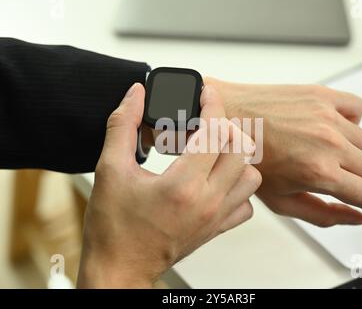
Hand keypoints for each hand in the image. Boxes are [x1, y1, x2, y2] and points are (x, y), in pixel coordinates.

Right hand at [77, 83, 261, 287]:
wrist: (120, 268)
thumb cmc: (113, 227)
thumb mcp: (110, 169)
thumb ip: (123, 125)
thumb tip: (135, 95)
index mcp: (183, 185)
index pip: (215, 131)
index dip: (213, 103)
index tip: (206, 93)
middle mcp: (208, 201)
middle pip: (242, 149)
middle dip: (226, 128)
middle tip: (205, 124)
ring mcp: (217, 217)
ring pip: (251, 175)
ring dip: (236, 156)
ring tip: (212, 150)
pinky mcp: (218, 228)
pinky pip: (247, 203)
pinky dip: (238, 186)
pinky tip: (217, 180)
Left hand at [206, 78, 361, 226]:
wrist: (227, 121)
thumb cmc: (249, 161)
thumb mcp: (281, 201)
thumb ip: (323, 214)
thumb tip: (356, 217)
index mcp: (318, 172)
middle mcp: (328, 143)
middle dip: (360, 181)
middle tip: (339, 177)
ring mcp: (327, 116)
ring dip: (353, 152)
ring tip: (325, 151)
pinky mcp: (322, 95)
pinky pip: (359, 108)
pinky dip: (351, 120)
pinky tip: (330, 126)